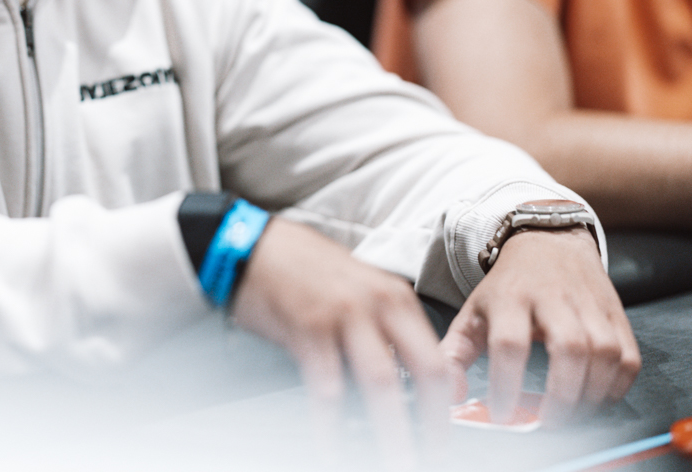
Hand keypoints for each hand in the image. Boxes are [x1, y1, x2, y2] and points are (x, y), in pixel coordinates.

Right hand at [231, 217, 450, 466]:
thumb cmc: (297, 265)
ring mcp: (343, 314)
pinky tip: (333, 446)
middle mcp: (376, 303)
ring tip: (393, 460)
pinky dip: (332, 425)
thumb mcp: (355, 286)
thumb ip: (379, 326)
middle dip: (432, 423)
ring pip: (382, 384)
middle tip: (430, 456)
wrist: (247, 242)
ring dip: (391, 432)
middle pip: (424, 371)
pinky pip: (327, 388)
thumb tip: (396, 378)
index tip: (439, 435)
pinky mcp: (308, 328)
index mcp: (394, 296)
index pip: (436, 357)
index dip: (444, 404)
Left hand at [440, 227, 639, 424]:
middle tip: (549, 424)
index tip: (502, 414)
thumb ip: (455, 353)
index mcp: (510, 297)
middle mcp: (553, 297)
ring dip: (592, 394)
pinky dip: (618, 386)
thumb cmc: (508, 286)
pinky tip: (597, 399)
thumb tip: (451, 395)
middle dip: (561, 395)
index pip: (509, 344)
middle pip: (569, 349)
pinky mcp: (616, 313)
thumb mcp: (473, 311)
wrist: (549, 242)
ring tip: (572, 415)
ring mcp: (589, 304)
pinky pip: (629, 356)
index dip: (506, 383)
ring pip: (605, 354)